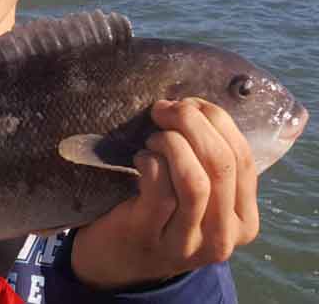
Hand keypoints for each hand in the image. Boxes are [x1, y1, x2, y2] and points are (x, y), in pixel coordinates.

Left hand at [71, 98, 259, 290]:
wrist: (115, 258)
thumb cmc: (158, 213)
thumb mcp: (196, 194)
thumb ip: (207, 161)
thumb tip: (194, 106)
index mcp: (243, 220)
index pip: (244, 159)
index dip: (217, 121)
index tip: (189, 102)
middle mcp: (222, 237)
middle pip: (221, 164)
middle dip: (193, 124)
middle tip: (164, 109)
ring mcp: (186, 242)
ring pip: (195, 180)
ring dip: (172, 144)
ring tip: (153, 139)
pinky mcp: (149, 236)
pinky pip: (159, 189)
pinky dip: (150, 162)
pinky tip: (139, 159)